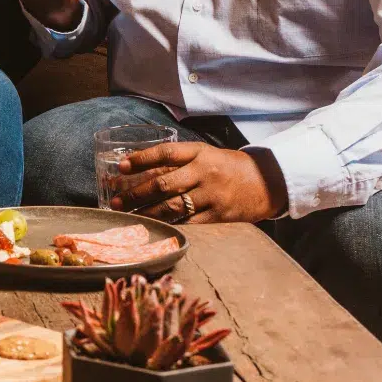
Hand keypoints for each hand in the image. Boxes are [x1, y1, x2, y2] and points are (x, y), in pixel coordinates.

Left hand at [108, 142, 285, 224]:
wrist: (266, 182)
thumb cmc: (226, 167)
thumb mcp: (204, 155)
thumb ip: (177, 163)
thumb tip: (139, 171)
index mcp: (199, 153)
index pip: (166, 153)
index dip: (142, 159)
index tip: (121, 166)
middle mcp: (204, 172)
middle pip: (164, 184)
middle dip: (136, 194)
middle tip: (116, 201)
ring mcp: (211, 195)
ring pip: (172, 207)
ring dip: (147, 213)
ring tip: (128, 217)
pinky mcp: (218, 216)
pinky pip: (188, 223)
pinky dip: (168, 226)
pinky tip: (153, 228)